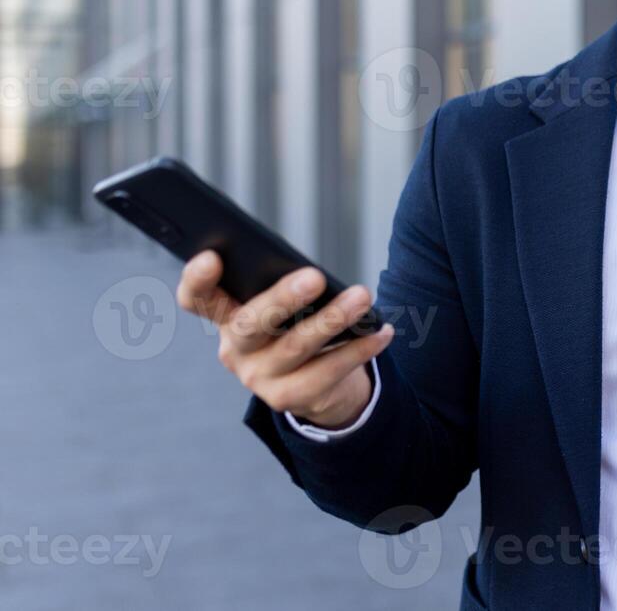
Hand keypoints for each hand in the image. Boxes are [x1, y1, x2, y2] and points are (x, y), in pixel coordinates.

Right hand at [176, 252, 394, 427]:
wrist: (315, 384)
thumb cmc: (296, 327)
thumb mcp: (282, 306)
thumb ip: (282, 288)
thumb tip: (312, 274)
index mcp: (226, 316)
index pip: (197, 298)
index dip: (197, 280)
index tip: (211, 256)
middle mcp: (235, 349)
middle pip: (251, 323)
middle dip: (282, 299)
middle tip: (314, 277)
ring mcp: (259, 377)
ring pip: (295, 347)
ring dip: (333, 320)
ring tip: (362, 298)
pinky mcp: (288, 398)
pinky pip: (327, 371)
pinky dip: (359, 349)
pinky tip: (381, 331)